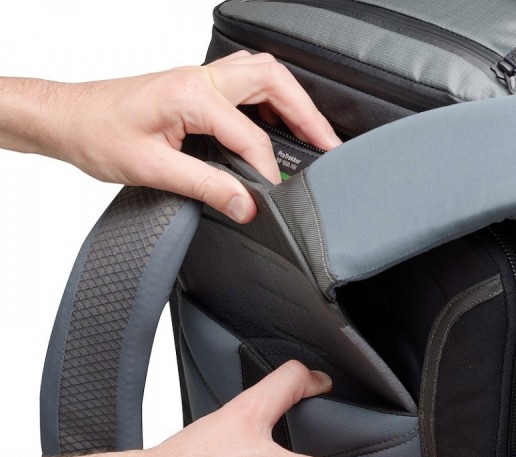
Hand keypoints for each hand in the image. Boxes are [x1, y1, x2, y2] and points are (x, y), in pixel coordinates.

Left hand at [3, 52, 340, 221]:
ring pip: (262, 74)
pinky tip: (274, 122)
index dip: (267, 170)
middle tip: (328, 143)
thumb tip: (245, 205)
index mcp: (192, 96)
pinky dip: (270, 100)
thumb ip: (206, 187)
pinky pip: (245, 83)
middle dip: (307, 113)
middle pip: (273, 80)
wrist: (69, 119)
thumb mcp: (154, 169)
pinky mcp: (194, 87)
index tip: (275, 197)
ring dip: (292, 100)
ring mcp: (198, 79)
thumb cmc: (99, 135)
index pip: (250, 135)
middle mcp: (200, 79)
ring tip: (313, 131)